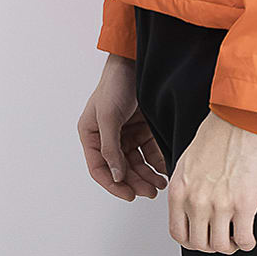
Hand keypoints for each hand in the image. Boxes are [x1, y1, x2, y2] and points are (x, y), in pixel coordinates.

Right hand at [77, 53, 167, 201]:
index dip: (113, 184)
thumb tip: (116, 176)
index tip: (129, 195)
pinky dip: (156, 160)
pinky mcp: (142, 127)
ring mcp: (126, 132)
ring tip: (160, 184)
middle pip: (120, 168)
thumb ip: (111, 148)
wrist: (136, 60)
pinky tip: (164, 168)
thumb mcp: (108, 116)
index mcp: (92, 135)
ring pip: (135, 162)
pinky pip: (149, 150)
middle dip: (135, 181)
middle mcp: (107, 136)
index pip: (99, 168)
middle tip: (150, 192)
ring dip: (147, 174)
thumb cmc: (115, 83)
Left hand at [167, 110, 256, 252]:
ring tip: (235, 237)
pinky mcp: (245, 204)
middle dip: (210, 244)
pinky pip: (244, 239)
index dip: (191, 240)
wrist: (242, 117)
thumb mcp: (188, 161)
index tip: (200, 237)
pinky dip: (247, 243)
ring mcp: (220, 205)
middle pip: (199, 244)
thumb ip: (186, 187)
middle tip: (220, 237)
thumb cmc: (218, 132)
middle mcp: (196, 201)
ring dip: (229, 246)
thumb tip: (190, 206)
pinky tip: (249, 237)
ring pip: (220, 246)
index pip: (178, 233)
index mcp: (179, 190)